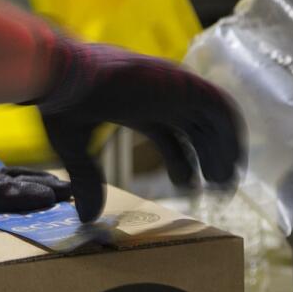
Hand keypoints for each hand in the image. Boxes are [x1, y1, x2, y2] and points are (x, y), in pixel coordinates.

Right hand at [31, 38, 243, 221]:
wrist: (61, 74)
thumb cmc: (62, 103)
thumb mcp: (74, 148)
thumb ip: (87, 180)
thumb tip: (87, 217)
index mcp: (135, 105)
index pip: (172, 134)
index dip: (185, 161)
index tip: (191, 187)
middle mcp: (158, 96)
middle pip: (196, 129)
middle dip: (209, 158)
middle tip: (217, 190)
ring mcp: (172, 87)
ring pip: (212, 119)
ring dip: (224, 148)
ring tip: (225, 182)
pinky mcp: (182, 83)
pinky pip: (220, 107)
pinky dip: (231, 132)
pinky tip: (231, 160)